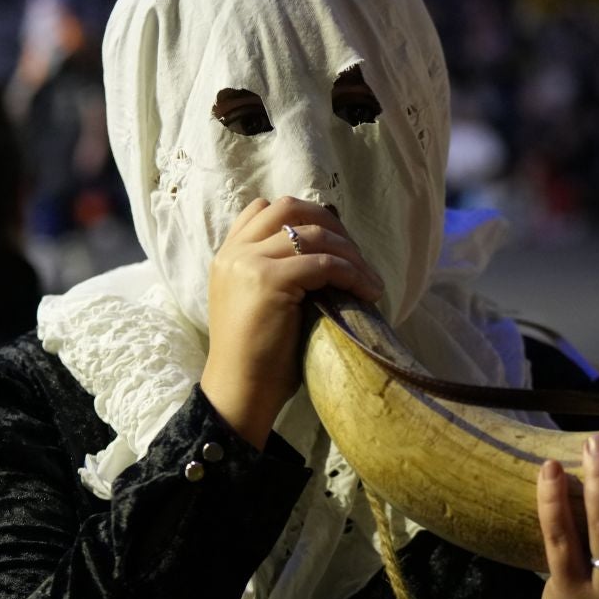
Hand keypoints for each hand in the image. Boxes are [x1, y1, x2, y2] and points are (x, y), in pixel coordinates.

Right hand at [199, 196, 383, 448]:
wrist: (239, 391)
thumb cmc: (256, 358)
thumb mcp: (260, 303)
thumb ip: (277, 273)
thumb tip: (328, 256)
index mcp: (228, 255)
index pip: (264, 208)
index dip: (304, 216)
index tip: (333, 242)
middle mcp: (234, 252)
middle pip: (289, 207)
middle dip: (330, 223)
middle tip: (356, 255)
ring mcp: (248, 263)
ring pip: (313, 234)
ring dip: (350, 253)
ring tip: (369, 280)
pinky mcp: (268, 280)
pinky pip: (323, 263)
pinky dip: (351, 273)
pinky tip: (366, 292)